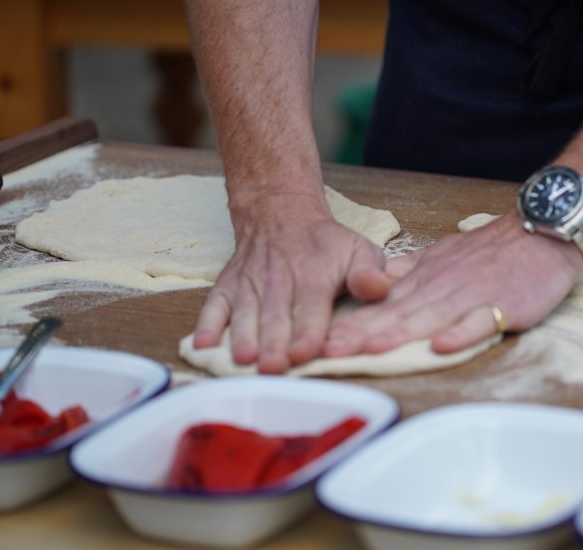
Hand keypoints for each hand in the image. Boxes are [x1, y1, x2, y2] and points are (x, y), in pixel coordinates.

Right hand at [193, 201, 388, 373]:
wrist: (280, 214)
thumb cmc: (325, 244)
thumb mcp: (358, 249)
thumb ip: (369, 273)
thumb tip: (378, 288)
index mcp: (314, 276)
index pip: (311, 308)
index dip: (308, 331)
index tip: (305, 352)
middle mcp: (279, 282)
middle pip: (276, 317)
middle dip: (274, 344)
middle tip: (273, 368)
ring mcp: (250, 285)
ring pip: (245, 314)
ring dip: (243, 337)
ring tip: (243, 360)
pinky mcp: (228, 287)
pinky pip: (214, 305)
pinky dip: (207, 325)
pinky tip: (203, 346)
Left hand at [323, 212, 582, 355]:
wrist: (542, 229)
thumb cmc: (492, 249)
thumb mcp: (442, 254)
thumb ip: (409, 272)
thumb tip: (374, 285)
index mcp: (426, 279)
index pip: (382, 305)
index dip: (352, 324)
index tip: (322, 342)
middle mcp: (442, 288)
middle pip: (397, 313)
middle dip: (362, 334)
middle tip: (330, 352)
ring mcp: (472, 296)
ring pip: (430, 317)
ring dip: (400, 334)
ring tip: (372, 350)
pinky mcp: (504, 304)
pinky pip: (480, 321)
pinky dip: (460, 334)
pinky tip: (441, 347)